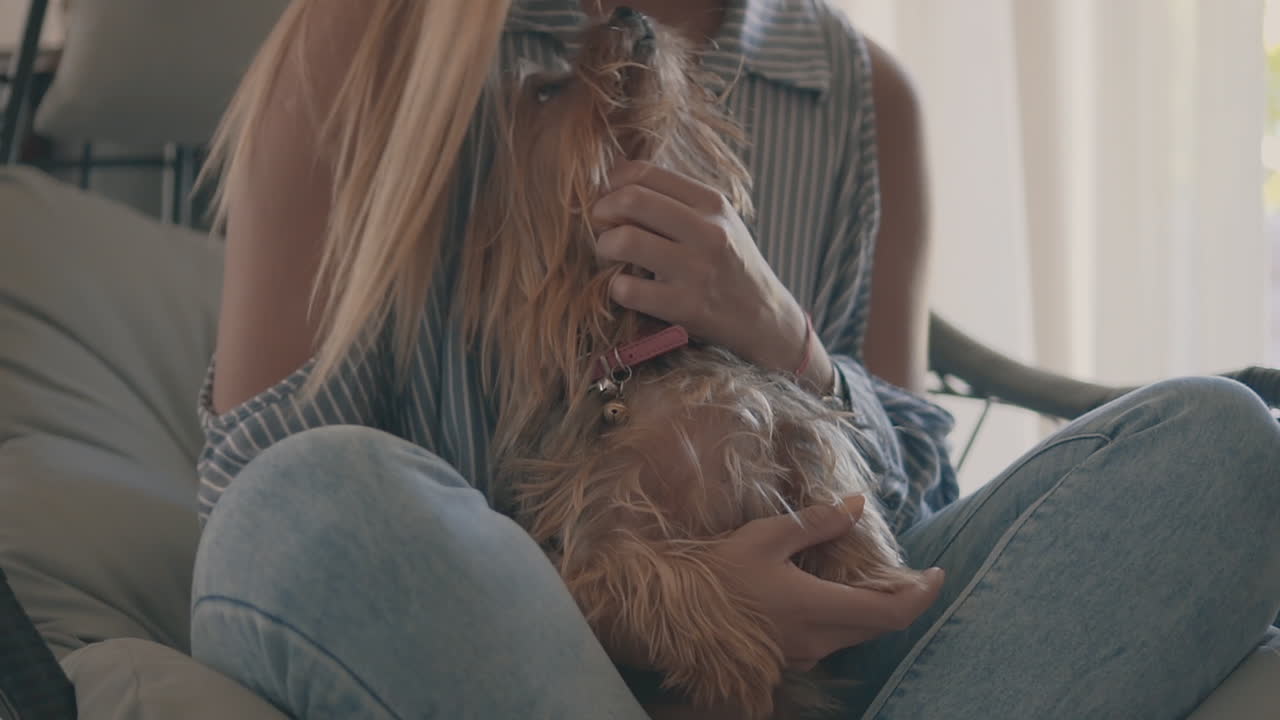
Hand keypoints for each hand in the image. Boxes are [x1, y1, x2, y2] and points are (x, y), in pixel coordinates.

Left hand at [592, 161, 831, 386]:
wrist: (763, 317)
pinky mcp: (685, 307)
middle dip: (602, 211)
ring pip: (625, 240)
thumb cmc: (730, 264)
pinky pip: (627, 289)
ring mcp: (697, 270)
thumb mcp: (717, 220)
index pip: (645, 172)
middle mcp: (708, 231)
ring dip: (604, 246)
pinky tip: (626, 287)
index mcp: (712, 203)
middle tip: (602, 226)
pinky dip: (615, 287)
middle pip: (631, 200)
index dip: (613, 183)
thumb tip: (616, 172)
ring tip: (610, 255)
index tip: (609, 199)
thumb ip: (675, 198)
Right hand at [713, 496, 944, 669]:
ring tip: (869, 578)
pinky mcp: (788, 658)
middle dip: (900, 599)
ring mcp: (802, 654)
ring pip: (855, 634)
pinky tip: (830, 594)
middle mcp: (817, 640)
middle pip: (878, 626)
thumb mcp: (767, 536)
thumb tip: (857, 504)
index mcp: (817, 608)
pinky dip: (844, 618)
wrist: (673, 613)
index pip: (893, 613)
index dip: (923, 595)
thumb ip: (818, 523)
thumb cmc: (717, 571)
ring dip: (871, 609)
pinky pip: (830, 639)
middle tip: (907, 571)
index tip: (938, 573)